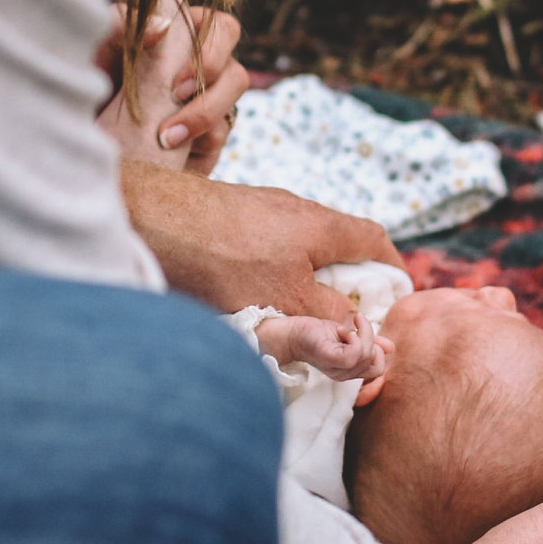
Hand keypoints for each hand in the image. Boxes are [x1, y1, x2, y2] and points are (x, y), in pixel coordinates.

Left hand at [94, 6, 244, 173]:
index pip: (224, 31)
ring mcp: (210, 108)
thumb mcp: (100, 44)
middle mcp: (207, 71)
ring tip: (165, 141)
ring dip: (201, 127)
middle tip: (174, 113)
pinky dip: (195, 152)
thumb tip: (161, 28)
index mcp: (192, 37)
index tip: (177, 83)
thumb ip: (123, 23)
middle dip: (210, 100)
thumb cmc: (95, 71)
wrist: (84, 119)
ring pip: (229, 114)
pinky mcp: (203, 143)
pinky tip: (167, 156)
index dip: (212, 54)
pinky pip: (215, 147)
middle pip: (237, 77)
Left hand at [121, 165, 402, 325]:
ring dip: (304, 281)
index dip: (391, 269)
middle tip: (343, 320)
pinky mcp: (226, 218)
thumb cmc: (222, 258)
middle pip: (336, 244)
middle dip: (346, 282)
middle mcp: (294, 209)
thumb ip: (330, 318)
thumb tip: (362, 335)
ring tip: (293, 317)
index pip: (374, 239)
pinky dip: (271, 275)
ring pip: (297, 249)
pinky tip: (248, 299)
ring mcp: (258, 211)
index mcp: (321, 225)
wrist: (148, 218)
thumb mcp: (288, 299)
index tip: (394, 296)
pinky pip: (264, 250)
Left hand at [252, 310, 390, 383]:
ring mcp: (337, 370)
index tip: (362, 331)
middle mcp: (344, 375)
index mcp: (350, 371)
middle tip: (355, 327)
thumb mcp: (348, 336)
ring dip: (362, 333)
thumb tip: (391, 347)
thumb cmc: (317, 334)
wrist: (291, 332)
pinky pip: (355, 352)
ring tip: (344, 327)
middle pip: (376, 363)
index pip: (378, 369)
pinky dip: (354, 335)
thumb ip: (369, 342)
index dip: (378, 350)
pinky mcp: (330, 359)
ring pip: (367, 355)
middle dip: (372, 340)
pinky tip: (342, 330)